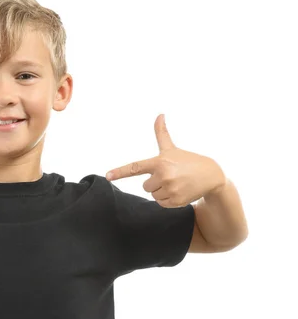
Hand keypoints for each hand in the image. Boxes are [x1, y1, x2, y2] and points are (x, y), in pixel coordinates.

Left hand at [105, 114, 225, 207]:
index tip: (107, 176)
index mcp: (159, 162)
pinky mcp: (176, 201)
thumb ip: (161, 133)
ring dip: (161, 191)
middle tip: (170, 176)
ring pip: (153, 195)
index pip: (135, 167)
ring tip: (176, 183)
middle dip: (155, 182)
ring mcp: (170, 189)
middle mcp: (163, 176)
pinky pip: (161, 204)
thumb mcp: (172, 148)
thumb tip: (159, 114)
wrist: (211, 176)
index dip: (120, 172)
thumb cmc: (187, 160)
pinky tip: (179, 191)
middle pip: (145, 186)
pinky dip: (168, 199)